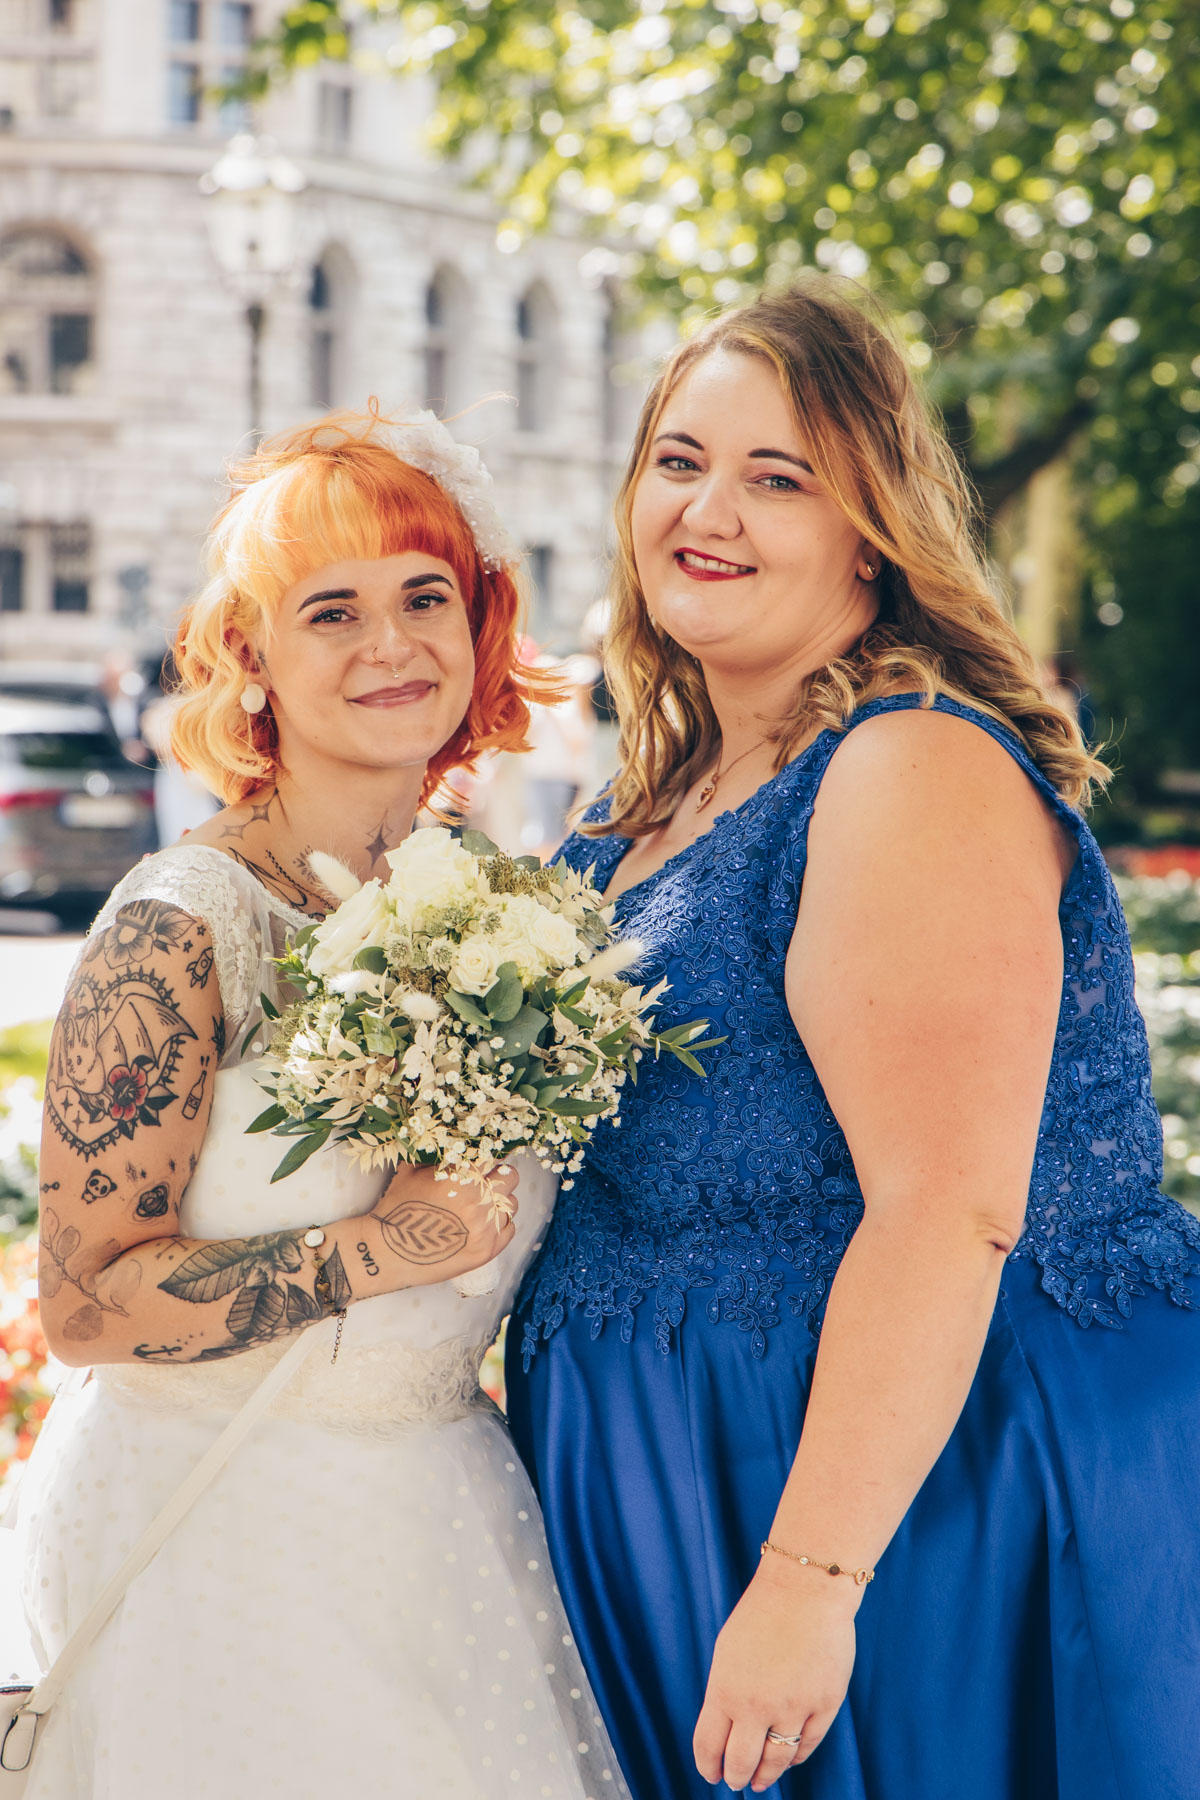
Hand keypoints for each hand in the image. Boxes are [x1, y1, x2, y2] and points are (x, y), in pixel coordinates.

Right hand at [364, 1162, 518, 1289]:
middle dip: (498, 1176)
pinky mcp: (487, 1250)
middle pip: (509, 1176)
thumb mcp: (410, 1171)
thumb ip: (434, 1155)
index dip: (485, 1158)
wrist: (386, 1252)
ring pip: (512, 1203)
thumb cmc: (396, 1209)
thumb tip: (447, 1140)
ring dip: (500, 1201)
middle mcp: (478, 1198)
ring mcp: (485, 1226)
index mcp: (462, 1175)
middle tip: (484, 1183)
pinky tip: (483, 1225)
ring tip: (483, 1206)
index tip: (481, 1163)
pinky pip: (510, 1229)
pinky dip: (500, 1224)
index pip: (491, 1155)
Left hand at [693, 1559, 857, 1792]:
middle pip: (741, 1763)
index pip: (709, 1746)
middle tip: (736, 1782)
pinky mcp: (824, 1704)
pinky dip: (795, 1756)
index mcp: (725, 1689)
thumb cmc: (763, 1614)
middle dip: (736, 1777)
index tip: (710, 1774)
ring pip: (777, 1762)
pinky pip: (807, 1744)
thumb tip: (724, 1732)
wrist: (806, 1588)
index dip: (708, 1766)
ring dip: (766, 1776)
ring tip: (761, 1780)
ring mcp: (793, 1707)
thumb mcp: (727, 1652)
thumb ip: (725, 1693)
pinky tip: (788, 1758)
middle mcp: (756, 1706)